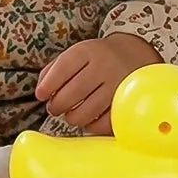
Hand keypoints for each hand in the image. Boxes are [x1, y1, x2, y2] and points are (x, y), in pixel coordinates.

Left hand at [35, 33, 160, 134]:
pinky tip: (88, 118)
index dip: (47, 86)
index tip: (41, 95)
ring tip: (71, 113)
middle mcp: (104, 67)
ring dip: (71, 117)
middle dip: (57, 105)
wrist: (136, 54)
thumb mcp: (76, 54)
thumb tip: (41, 92)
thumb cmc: (97, 58)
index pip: (62, 69)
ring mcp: (117, 87)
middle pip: (72, 94)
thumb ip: (54, 70)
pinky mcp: (126, 105)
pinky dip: (90, 126)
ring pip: (85, 112)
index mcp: (87, 51)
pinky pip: (101, 124)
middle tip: (54, 107)